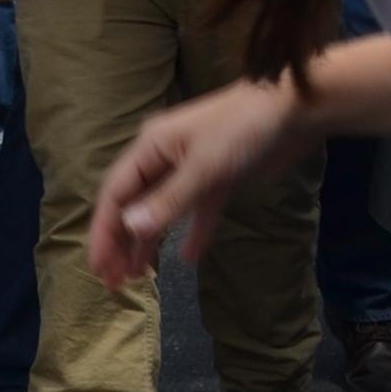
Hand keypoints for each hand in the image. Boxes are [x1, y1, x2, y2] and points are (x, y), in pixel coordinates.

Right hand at [87, 77, 313, 287]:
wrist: (292, 110)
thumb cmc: (241, 131)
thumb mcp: (203, 168)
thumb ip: (168, 201)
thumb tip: (129, 228)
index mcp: (150, 149)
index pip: (116, 194)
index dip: (104, 231)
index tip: (99, 267)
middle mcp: (163, 159)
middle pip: (133, 204)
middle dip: (120, 241)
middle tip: (112, 281)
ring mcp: (190, 169)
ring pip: (160, 210)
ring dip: (148, 240)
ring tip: (136, 276)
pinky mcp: (216, 178)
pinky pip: (196, 211)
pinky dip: (191, 233)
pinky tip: (186, 258)